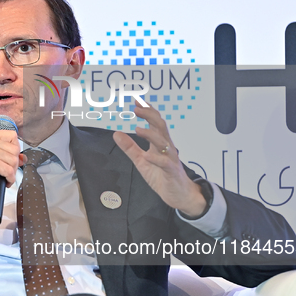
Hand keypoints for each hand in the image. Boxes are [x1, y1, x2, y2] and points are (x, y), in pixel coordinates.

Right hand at [0, 130, 25, 207]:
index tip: (11, 160)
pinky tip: (4, 182)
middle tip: (6, 172)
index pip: (12, 136)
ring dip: (12, 172)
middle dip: (14, 163)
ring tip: (3, 177)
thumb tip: (22, 157)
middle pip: (15, 149)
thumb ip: (3, 153)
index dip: (15, 150)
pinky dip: (10, 179)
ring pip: (14, 160)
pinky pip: (10, 170)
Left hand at [113, 101, 205, 216]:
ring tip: (137, 130)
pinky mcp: (171, 171)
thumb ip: (129, 148)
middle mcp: (166, 148)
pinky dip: (156, 158)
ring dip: (151, 135)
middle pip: (161, 127)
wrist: (178, 194)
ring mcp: (170, 158)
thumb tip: (116, 134)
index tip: (137, 102)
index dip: (147, 111)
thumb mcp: (141, 161)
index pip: (155, 123)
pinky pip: (165, 163)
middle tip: (137, 109)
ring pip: (163, 142)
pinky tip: (146, 156)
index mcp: (159, 143)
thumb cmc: (162, 175)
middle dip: (150, 116)